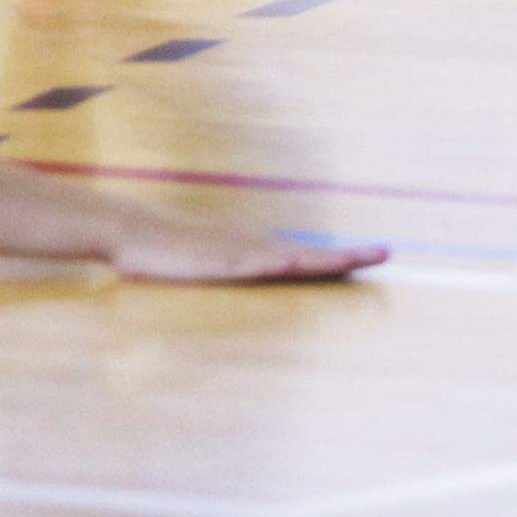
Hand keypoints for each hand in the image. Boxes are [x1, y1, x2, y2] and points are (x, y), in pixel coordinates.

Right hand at [106, 216, 387, 285]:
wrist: (129, 231)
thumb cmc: (164, 253)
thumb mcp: (202, 269)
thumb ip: (225, 277)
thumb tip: (242, 286)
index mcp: (253, 251)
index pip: (305, 256)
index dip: (339, 258)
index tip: (374, 256)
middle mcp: (252, 247)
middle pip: (309, 254)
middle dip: (348, 256)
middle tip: (386, 252)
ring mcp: (236, 251)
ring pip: (291, 257)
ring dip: (325, 259)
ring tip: (358, 258)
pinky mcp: (216, 259)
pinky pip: (252, 262)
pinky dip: (276, 262)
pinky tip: (295, 262)